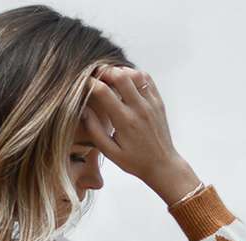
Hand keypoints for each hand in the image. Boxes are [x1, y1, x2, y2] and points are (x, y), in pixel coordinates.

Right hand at [82, 66, 186, 187]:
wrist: (162, 165)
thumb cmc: (134, 161)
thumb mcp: (109, 151)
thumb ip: (94, 130)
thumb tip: (83, 109)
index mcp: (125, 121)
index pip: (104, 92)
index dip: (90, 83)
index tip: (83, 84)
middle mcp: (139, 109)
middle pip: (120, 76)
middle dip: (105, 71)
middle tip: (96, 75)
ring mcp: (151, 103)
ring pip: (135, 74)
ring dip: (120, 71)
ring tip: (111, 77)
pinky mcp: (158, 102)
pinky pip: (147, 79)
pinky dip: (135, 75)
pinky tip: (127, 81)